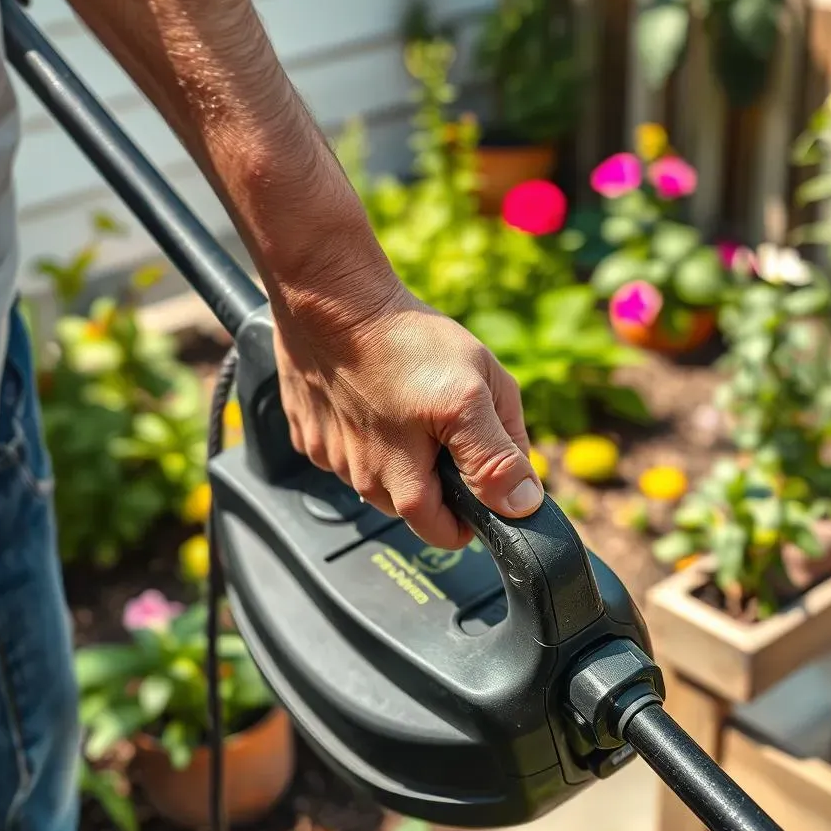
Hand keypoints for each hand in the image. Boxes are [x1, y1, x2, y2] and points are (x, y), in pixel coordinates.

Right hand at [271, 279, 544, 549]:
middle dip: (440, 475)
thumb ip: (499, 458)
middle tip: (448, 422)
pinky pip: (346, 447)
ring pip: (379, 476)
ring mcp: (330, 458)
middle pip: (415, 506)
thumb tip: (521, 505)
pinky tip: (374, 394)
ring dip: (400, 451)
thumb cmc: (404, 342)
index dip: (475, 511)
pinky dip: (365, 428)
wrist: (331, 296)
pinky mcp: (309, 432)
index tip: (483, 479)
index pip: (448, 535)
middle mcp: (362, 483)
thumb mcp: (476, 395)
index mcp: (406, 487)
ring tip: (409, 400)